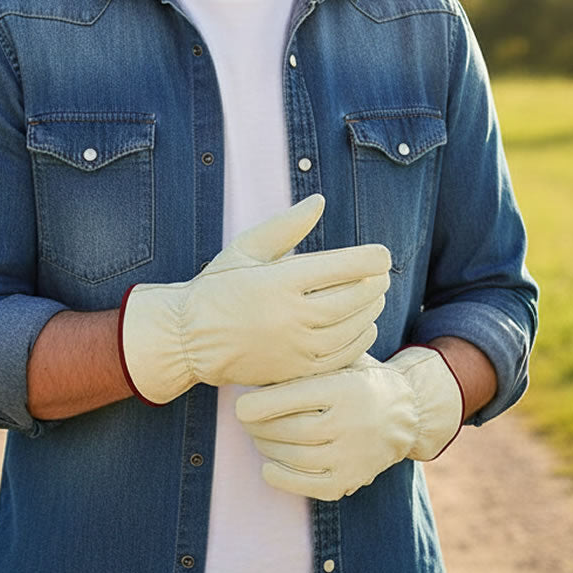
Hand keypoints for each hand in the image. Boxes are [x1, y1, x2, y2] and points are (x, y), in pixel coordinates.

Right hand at [119, 195, 389, 404]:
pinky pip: (339, 358)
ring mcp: (292, 347)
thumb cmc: (219, 286)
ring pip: (350, 329)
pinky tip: (364, 326)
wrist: (189, 338)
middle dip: (375, 285)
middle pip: (352, 300)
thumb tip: (319, 201)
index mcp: (279, 282)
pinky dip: (359, 341)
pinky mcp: (293, 371)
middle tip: (383, 274)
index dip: (370, 259)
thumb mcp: (246, 248)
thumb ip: (286, 226)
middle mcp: (289, 316)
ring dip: (371, 311)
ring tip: (376, 297)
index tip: (381, 254)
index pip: (341, 268)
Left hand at [235, 346, 463, 500]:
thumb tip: (255, 366)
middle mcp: (351, 423)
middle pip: (289, 430)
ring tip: (257, 436)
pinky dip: (283, 478)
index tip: (240, 406)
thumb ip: (307, 363)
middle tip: (246, 421)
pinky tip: (269, 466)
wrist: (406, 411)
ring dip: (267, 448)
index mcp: (345, 388)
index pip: (292, 398)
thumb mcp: (341, 360)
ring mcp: (353, 455)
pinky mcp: (352, 479)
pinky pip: (310, 485)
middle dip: (259, 427)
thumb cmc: (358, 378)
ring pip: (295, 457)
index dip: (258, 405)